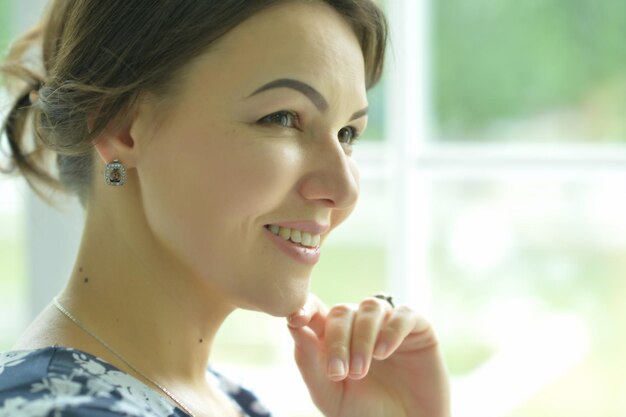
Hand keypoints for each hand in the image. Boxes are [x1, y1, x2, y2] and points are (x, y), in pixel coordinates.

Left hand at [287, 294, 449, 416]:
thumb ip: (310, 362)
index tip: (295, 320)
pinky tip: (383, 353)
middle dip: (337, 340)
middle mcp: (360, 325)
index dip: (305, 307)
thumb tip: (293, 327)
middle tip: (339, 373)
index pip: (317, 310)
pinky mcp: (418, 329)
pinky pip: (404, 314)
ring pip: (371, 308)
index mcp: (334, 337)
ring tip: (360, 371)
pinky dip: (391, 330)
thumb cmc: (365, 414)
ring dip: (362, 337)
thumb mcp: (330, 394)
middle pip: (342, 311)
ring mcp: (389, 324)